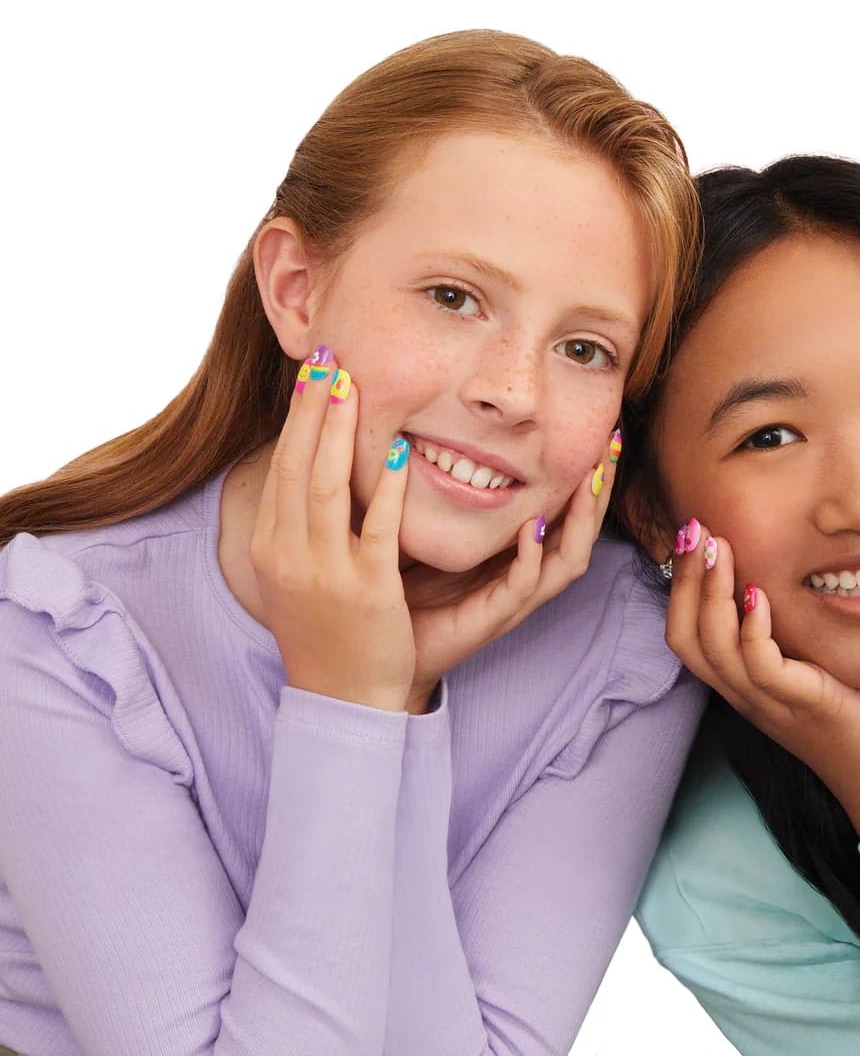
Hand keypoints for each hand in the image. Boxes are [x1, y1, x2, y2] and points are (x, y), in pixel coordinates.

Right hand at [251, 348, 415, 711]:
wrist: (341, 697)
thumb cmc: (324, 631)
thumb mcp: (297, 574)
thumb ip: (302, 525)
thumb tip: (311, 469)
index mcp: (269, 548)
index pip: (279, 467)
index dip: (296, 418)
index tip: (312, 374)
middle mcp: (287, 555)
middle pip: (295, 465)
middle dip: (311, 408)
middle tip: (328, 358)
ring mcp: (323, 573)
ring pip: (323, 488)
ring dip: (336, 431)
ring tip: (351, 385)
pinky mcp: (366, 591)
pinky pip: (374, 529)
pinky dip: (382, 488)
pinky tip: (394, 452)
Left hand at [401, 434, 621, 709]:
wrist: (388, 651)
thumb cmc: (408, 590)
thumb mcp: (435, 530)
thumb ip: (448, 494)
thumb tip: (438, 435)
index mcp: (517, 554)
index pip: (569, 511)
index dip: (588, 476)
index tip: (601, 433)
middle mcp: (527, 575)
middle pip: (583, 530)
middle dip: (600, 489)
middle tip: (611, 445)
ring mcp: (515, 599)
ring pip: (569, 559)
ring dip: (583, 519)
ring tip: (589, 481)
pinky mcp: (493, 618)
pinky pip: (525, 587)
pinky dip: (534, 556)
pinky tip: (535, 527)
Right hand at [665, 523, 859, 846]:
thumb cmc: (854, 716)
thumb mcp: (810, 667)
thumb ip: (787, 633)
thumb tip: (778, 578)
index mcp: (741, 684)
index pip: (683, 634)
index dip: (678, 585)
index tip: (692, 536)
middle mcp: (744, 694)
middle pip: (685, 637)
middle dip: (684, 580)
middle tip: (694, 529)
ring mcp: (769, 702)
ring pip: (714, 647)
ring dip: (711, 592)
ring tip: (718, 547)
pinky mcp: (802, 705)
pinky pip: (760, 666)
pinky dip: (751, 628)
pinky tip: (757, 594)